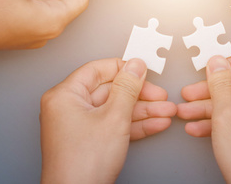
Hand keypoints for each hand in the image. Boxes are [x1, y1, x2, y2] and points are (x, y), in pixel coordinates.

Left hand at [40, 58, 175, 183]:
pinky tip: (155, 123)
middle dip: (140, 95)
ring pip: (115, 110)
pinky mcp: (88, 142)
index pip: (96, 69)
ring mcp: (78, 126)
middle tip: (160, 95)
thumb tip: (135, 66)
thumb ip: (128, 88)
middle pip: (109, 90)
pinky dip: (134, 125)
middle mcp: (67, 108)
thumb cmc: (82, 164)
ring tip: (166, 111)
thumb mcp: (114, 118)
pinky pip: (113, 126)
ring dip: (142, 111)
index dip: (123, 68)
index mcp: (64, 95)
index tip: (144, 70)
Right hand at [177, 55, 230, 183]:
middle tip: (189, 93)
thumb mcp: (226, 114)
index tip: (209, 68)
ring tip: (185, 113)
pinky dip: (218, 123)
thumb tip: (217, 62)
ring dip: (207, 109)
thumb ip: (220, 84)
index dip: (228, 65)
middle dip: (209, 92)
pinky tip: (197, 128)